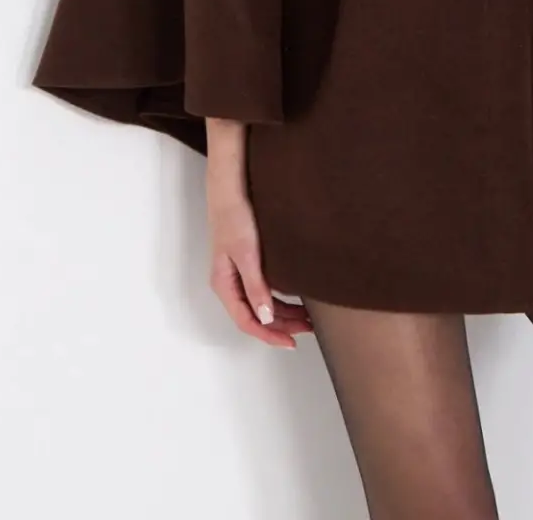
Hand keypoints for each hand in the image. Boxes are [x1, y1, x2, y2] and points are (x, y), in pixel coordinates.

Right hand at [206, 184, 314, 348]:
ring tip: (306, 317)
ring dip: (282, 313)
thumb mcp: (246, 254)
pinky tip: (294, 297)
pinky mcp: (247, 261)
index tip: (291, 343)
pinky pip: (263, 289)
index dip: (269, 335)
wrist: (231, 188)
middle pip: (255, 315)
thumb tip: (265, 317)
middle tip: (307, 329)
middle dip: (281, 326)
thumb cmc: (235, 218)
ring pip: (261, 303)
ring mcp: (238, 273)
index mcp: (224, 285)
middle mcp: (230, 283)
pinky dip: (279, 298)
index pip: (247, 321)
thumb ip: (255, 286)